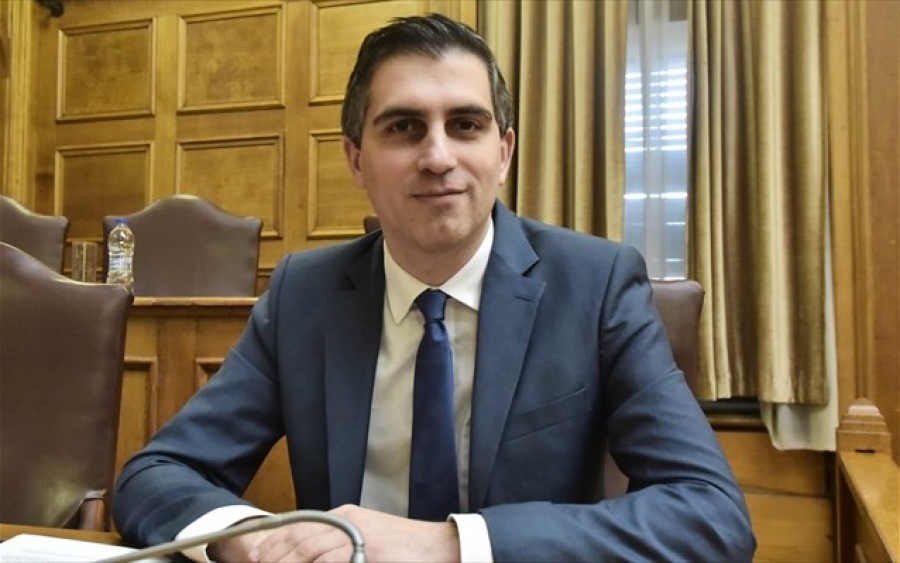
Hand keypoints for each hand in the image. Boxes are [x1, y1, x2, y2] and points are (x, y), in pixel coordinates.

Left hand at [210, 504, 459, 561]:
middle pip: (296, 538)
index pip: (295, 527)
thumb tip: (305, 557)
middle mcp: (346, 522)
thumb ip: (336, 548)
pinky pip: (328, 558)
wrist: (446, 550)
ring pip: (307, 548)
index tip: (252, 556)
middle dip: (271, 556)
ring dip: (286, 561)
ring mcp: (356, 536)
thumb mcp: (366, 543)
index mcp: (343, 518)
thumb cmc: (408, 554)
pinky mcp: (366, 552)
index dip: (270, 544)